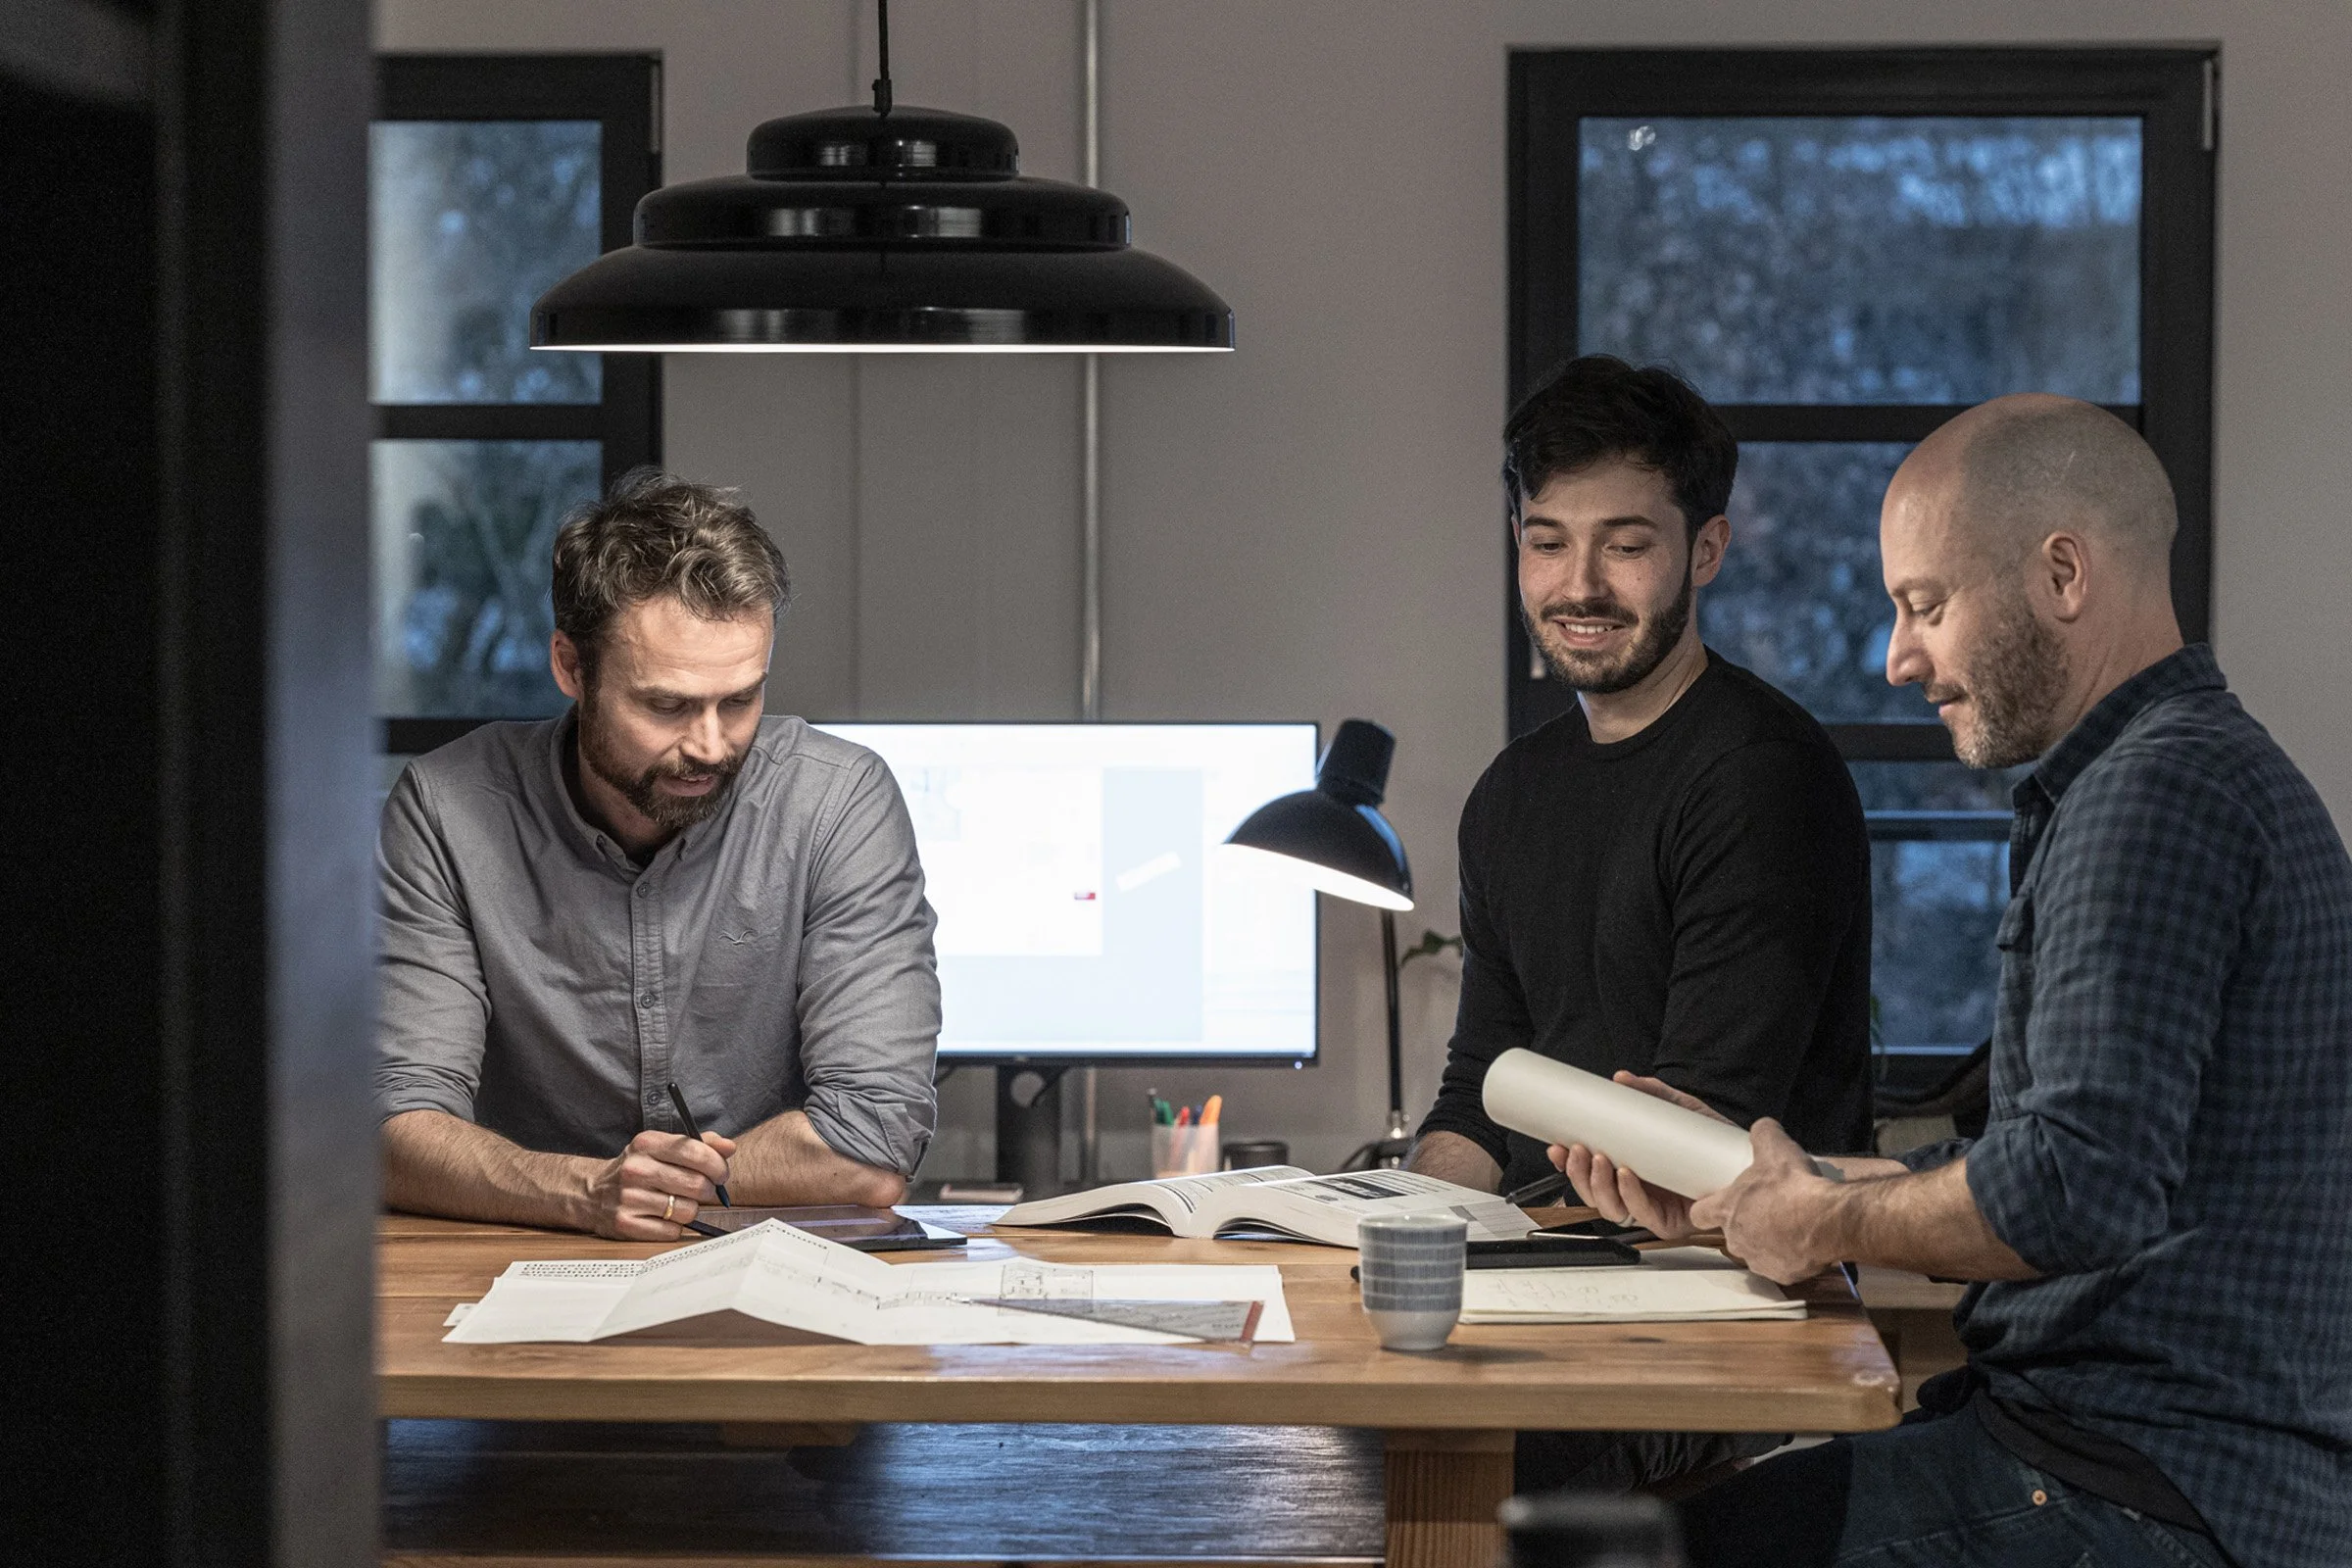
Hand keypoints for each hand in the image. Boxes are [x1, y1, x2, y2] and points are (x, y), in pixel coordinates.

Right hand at [581, 1129, 734, 1239]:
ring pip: (688, 1211)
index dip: (718, 1165)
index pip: (696, 1152)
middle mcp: (636, 1169)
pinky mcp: (626, 1224)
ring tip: (676, 1203)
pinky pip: (672, 1231)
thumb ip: (697, 1144)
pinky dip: (674, 1227)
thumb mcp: (659, 1148)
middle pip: (697, 1185)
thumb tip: (730, 1147)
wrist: (591, 1194)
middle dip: (708, 1190)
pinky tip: (662, 1217)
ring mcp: (629, 1198)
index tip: (721, 1173)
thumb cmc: (636, 1169)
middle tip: (703, 1191)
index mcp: (647, 1143)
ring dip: (690, 1210)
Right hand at [1545, 1072, 1730, 1238]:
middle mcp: (1639, 1193)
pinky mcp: (1672, 1223)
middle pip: (1594, 1195)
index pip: (1591, 1173)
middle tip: (1576, 1149)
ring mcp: (1654, 1209)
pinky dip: (1629, 1197)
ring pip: (1611, 1209)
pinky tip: (1626, 1176)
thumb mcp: (1679, 1110)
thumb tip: (1622, 1078)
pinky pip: (1643, 1216)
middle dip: (1578, 1175)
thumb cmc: (1713, 1142)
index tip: (1554, 1146)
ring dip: (1598, 1185)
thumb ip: (1654, 1093)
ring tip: (1600, 1158)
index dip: (1568, 1165)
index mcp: (1631, 1171)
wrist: (1747, 1162)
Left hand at [1689, 1118, 1837, 1283]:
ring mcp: (1758, 1259)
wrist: (1828, 1221)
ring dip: (1767, 1239)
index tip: (1717, 1201)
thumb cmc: (1795, 1186)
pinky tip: (1803, 1240)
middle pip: (1731, 1232)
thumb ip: (1762, 1134)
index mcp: (1727, 1210)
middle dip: (1745, 1221)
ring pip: (1755, 1250)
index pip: (1698, 1213)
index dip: (1706, 1207)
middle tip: (1766, 1207)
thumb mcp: (1775, 1146)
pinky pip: (1781, 1265)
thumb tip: (1762, 1128)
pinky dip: (1790, 1255)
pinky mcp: (1783, 1275)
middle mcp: (1737, 1238)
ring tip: (1787, 1223)